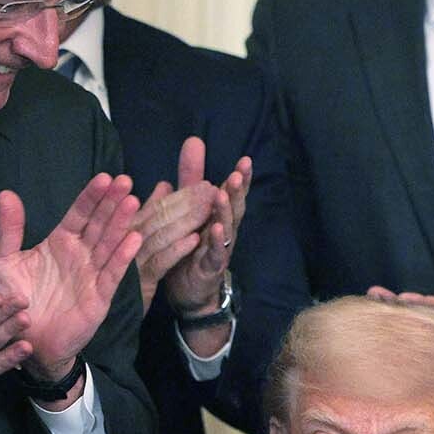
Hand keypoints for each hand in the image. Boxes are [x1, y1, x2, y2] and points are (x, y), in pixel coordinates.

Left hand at [0, 172, 142, 387]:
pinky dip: (123, 256)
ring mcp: (92, 274)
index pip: (79, 214)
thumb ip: (8, 230)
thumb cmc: (15, 301)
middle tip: (125, 181)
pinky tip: (133, 238)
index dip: (91, 196)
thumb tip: (7, 194)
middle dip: (112, 202)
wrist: (26, 340)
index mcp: (60, 242)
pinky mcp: (100, 296)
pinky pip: (113, 273)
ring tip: (132, 202)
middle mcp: (80, 254)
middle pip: (99, 223)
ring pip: (110, 243)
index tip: (104, 177)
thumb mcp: (4, 261)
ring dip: (121, 223)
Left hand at [158, 136, 250, 315]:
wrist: (189, 291)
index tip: (245, 160)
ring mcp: (220, 249)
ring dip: (226, 211)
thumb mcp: (189, 208)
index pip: (231, 193)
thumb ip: (191, 179)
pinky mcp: (210, 267)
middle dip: (238, 191)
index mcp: (219, 216)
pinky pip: (214, 253)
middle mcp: (224, 230)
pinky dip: (215, 241)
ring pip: (227, 228)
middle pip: (234, 208)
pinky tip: (215, 229)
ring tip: (225, 194)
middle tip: (238, 173)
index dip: (240, 178)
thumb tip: (194, 141)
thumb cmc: (192, 246)